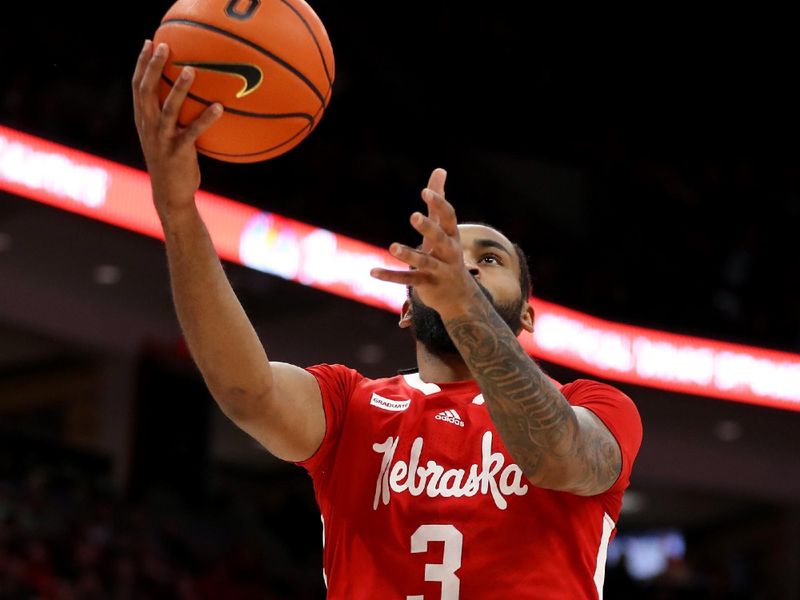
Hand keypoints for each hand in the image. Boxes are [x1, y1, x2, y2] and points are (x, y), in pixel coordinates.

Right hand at [131, 40, 222, 222]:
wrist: (170, 195)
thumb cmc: (172, 163)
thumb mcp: (165, 137)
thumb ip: (170, 117)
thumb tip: (189, 95)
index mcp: (143, 121)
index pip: (137, 86)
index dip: (142, 63)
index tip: (149, 41)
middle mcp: (148, 127)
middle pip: (146, 90)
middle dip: (153, 66)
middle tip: (164, 45)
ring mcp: (162, 139)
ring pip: (168, 109)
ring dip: (179, 88)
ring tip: (191, 70)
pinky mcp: (178, 152)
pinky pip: (193, 132)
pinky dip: (206, 119)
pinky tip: (220, 107)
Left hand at [370, 168, 478, 317]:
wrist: (459, 295)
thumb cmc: (448, 254)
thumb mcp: (444, 228)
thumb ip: (438, 202)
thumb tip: (439, 170)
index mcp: (452, 236)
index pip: (449, 218)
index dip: (439, 204)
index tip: (425, 192)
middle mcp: (449, 253)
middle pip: (440, 239)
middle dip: (428, 228)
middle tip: (413, 216)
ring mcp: (439, 270)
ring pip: (424, 262)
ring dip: (409, 255)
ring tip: (392, 247)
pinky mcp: (427, 285)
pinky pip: (408, 281)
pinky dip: (391, 277)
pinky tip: (372, 272)